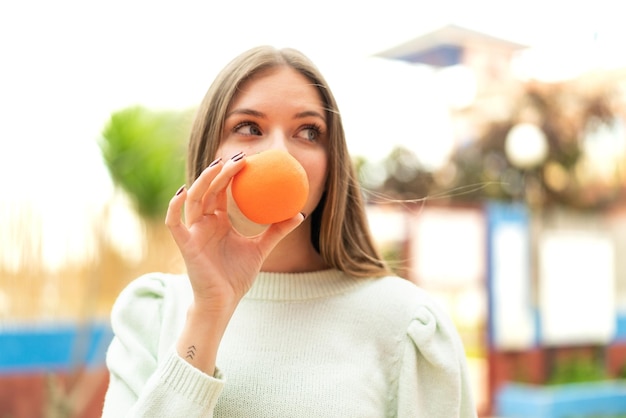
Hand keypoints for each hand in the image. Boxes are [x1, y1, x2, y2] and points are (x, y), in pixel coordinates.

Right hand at [165, 153, 303, 311]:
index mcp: (219, 221)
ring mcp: (193, 232)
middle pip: (208, 190)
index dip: (231, 173)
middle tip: (238, 157)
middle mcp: (204, 222)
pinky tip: (183, 191)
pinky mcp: (185, 245)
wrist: (223, 302)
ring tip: (217, 166)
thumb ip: (277, 231)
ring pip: (193, 200)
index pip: (222, 190)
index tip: (247, 159)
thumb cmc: (237, 276)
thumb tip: (300, 213)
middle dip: (220, 171)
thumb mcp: (261, 248)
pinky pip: (174, 223)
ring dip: (203, 181)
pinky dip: (175, 207)